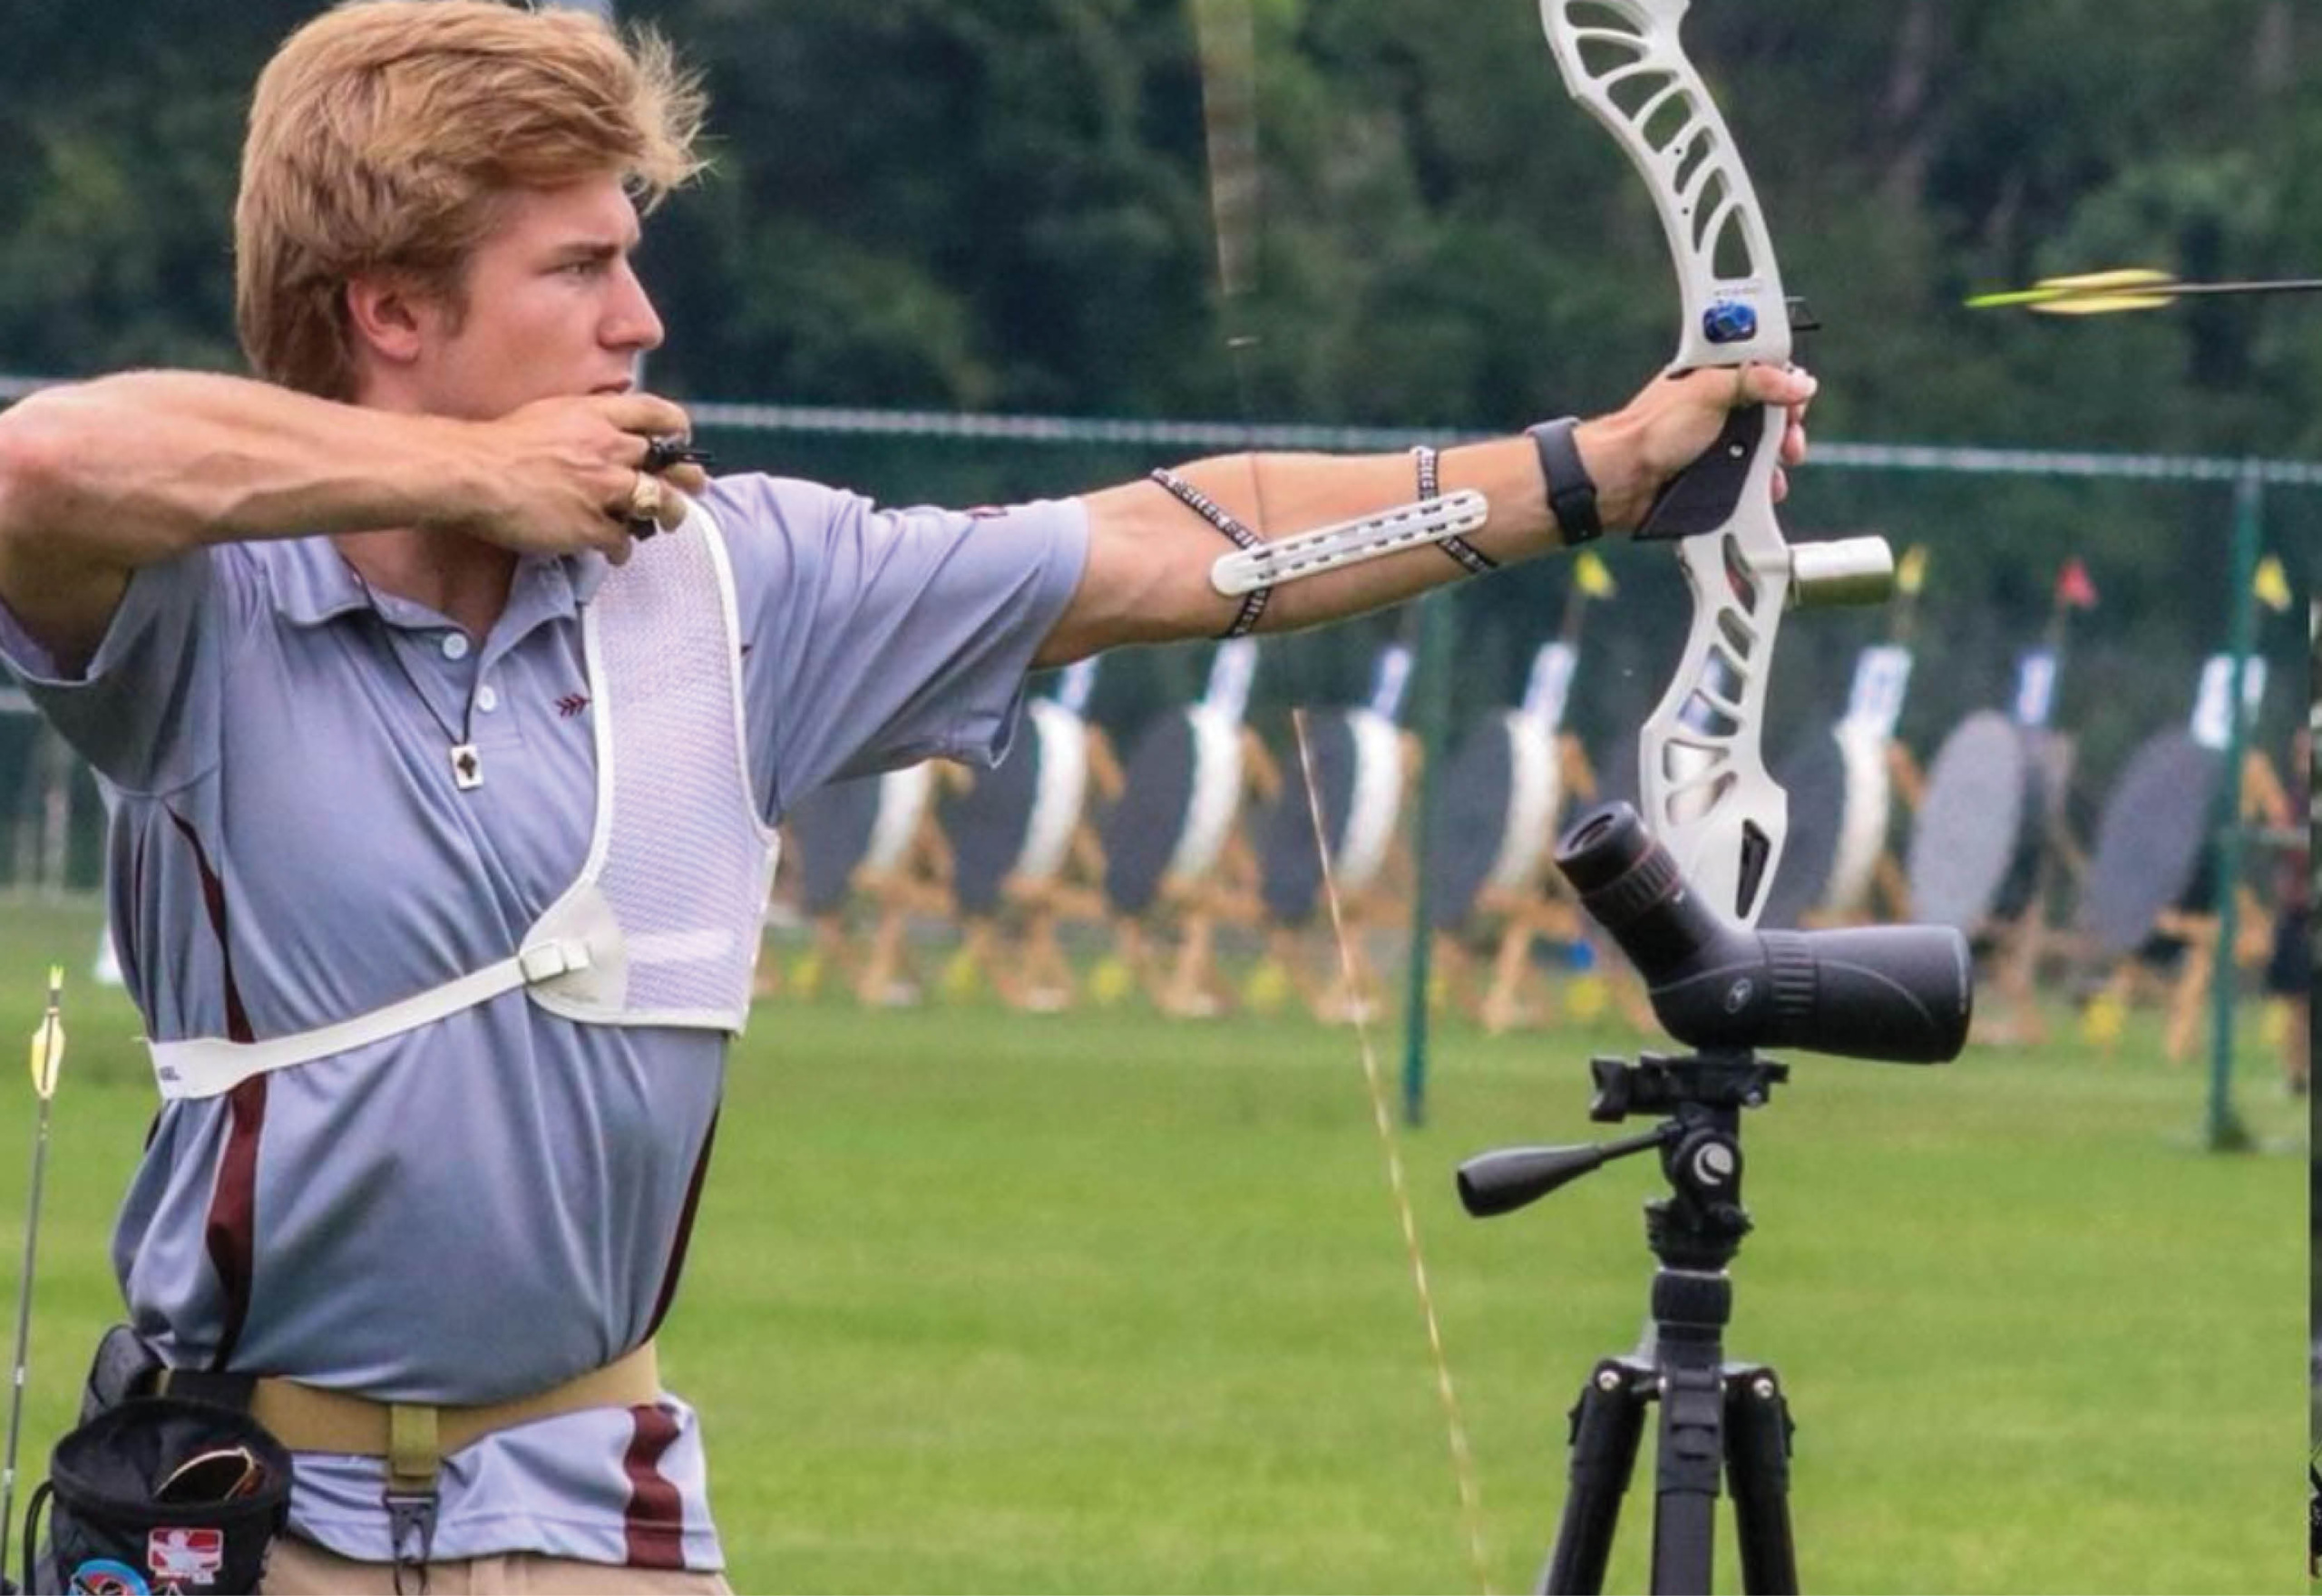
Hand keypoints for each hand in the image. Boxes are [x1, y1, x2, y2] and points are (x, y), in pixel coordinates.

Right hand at [446, 393, 707, 563]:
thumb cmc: (500, 443)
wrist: (472, 471)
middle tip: (693, 489)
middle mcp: (609, 448)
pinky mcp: (591, 525)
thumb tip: (604, 431)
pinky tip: (615, 551)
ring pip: (660, 504)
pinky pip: (623, 540)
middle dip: (687, 479)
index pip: (659, 414)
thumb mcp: (551, 413)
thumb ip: (586, 421)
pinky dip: (623, 547)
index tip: (680, 440)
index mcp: (598, 415)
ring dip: (669, 515)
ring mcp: (603, 488)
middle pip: (670, 464)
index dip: (677, 428)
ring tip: (665, 523)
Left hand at [1577, 362, 1816, 532]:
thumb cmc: (1653, 430)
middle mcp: (1719, 408)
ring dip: (1778, 459)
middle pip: (1771, 413)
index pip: (1765, 372)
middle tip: (1791, 442)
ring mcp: (1717, 443)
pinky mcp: (1715, 474)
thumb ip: (1756, 380)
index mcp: (1716, 377)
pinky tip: (1767, 489)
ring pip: (1764, 448)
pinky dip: (1763, 484)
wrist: (1622, 480)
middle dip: (1788, 428)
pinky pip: (1750, 478)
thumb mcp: (1709, 391)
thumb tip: (1800, 382)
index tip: (1797, 401)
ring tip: (1781, 467)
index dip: (1785, 385)